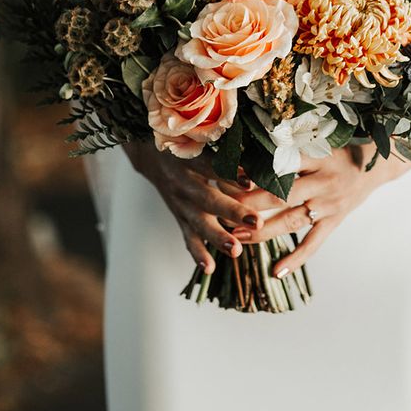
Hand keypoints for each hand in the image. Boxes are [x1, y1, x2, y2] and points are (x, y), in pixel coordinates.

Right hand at [123, 141, 265, 273]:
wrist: (151, 154)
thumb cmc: (189, 145)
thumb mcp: (202, 142)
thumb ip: (228, 154)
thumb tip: (259, 164)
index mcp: (191, 159)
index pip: (212, 166)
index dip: (230, 174)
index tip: (250, 183)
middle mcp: (184, 183)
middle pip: (209, 199)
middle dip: (233, 212)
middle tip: (256, 222)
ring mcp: (180, 203)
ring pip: (199, 223)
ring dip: (218, 238)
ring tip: (236, 251)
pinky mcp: (179, 217)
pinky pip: (188, 238)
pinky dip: (198, 254)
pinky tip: (210, 268)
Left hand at [233, 144, 407, 277]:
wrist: (375, 165)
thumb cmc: (339, 152)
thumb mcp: (317, 144)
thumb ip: (289, 150)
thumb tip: (250, 155)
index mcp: (315, 159)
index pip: (279, 166)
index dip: (253, 173)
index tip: (226, 179)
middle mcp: (322, 182)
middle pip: (281, 195)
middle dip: (250, 205)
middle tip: (223, 212)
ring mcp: (329, 205)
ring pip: (292, 221)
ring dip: (263, 231)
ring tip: (237, 237)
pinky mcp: (334, 222)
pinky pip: (313, 243)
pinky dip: (296, 258)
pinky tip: (276, 272)